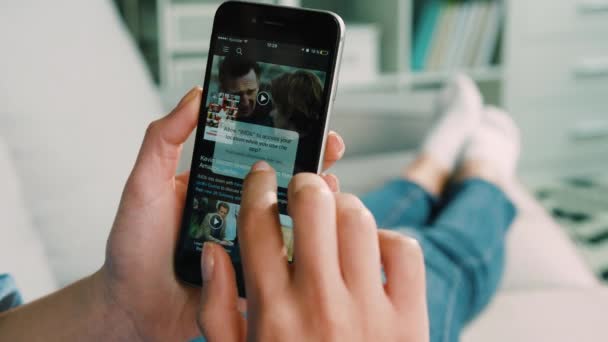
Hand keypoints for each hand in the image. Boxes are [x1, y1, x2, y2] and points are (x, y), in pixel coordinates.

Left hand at [93, 86, 344, 340]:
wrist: (135, 308)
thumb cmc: (135, 247)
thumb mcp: (144, 185)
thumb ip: (163, 140)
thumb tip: (195, 97)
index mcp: (216, 181)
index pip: (254, 149)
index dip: (280, 132)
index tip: (303, 117)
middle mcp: (238, 206)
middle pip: (281, 177)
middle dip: (310, 158)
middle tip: (328, 146)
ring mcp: (250, 236)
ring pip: (291, 212)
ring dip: (315, 196)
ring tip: (327, 184)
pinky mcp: (256, 267)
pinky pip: (287, 251)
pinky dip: (307, 239)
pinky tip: (319, 227)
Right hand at [198, 165, 428, 340]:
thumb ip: (218, 309)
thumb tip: (213, 253)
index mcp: (273, 312)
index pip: (258, 224)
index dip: (258, 188)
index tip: (262, 176)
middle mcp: (320, 303)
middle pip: (313, 204)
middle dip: (304, 184)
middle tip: (303, 188)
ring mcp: (368, 309)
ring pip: (359, 218)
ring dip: (345, 207)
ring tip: (337, 216)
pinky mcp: (409, 319)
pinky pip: (404, 251)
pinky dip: (389, 239)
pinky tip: (373, 251)